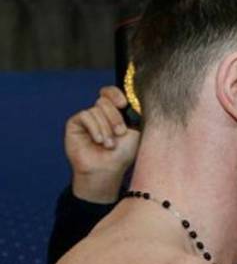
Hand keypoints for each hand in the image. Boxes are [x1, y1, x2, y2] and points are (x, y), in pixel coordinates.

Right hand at [64, 86, 139, 202]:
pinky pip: (85, 115)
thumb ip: (131, 114)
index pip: (111, 93)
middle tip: (120, 133)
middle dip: (115, 117)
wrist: (107, 169)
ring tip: (109, 144)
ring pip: (96, 109)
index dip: (115, 94)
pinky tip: (98, 140)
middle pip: (105, 100)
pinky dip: (94, 127)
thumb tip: (128, 100)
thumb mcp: (134, 132)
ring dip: (106, 128)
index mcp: (114, 113)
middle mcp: (100, 114)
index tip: (123, 104)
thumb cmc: (122, 154)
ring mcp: (87, 118)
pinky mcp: (75, 124)